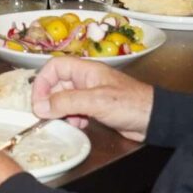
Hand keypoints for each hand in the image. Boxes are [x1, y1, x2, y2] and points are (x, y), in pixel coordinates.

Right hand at [30, 56, 153, 142]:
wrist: (154, 119)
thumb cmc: (129, 104)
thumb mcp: (95, 101)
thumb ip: (67, 102)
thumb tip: (39, 107)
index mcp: (86, 70)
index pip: (54, 67)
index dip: (42, 82)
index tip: (38, 102)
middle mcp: (86, 80)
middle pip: (57, 84)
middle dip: (50, 101)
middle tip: (47, 117)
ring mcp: (91, 94)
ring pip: (64, 99)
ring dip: (61, 112)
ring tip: (67, 122)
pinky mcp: (96, 108)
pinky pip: (75, 111)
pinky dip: (72, 118)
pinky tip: (80, 125)